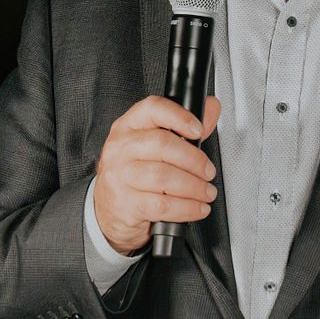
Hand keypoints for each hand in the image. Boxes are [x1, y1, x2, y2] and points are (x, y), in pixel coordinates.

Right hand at [93, 95, 221, 253]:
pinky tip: (196, 208)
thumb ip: (184, 127)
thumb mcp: (153, 147)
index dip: (179, 117)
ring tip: (206, 192)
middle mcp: (120, 149)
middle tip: (208, 171)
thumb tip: (211, 108)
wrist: (108, 210)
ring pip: (164, 177)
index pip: (152, 109)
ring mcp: (120, 177)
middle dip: (194, 159)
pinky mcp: (126, 204)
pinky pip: (163, 205)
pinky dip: (187, 208)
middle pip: (162, 144)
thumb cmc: (134, 174)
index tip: (198, 130)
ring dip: (194, 187)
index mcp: (128, 127)